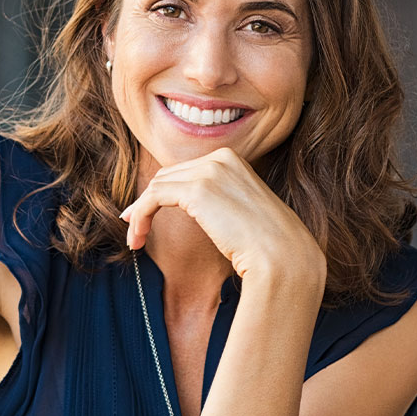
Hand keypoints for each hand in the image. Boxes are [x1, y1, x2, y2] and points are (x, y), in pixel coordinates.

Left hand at [120, 147, 325, 284]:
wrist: (282, 257)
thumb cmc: (267, 244)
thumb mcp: (241, 211)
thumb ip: (219, 201)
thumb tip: (194, 207)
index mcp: (232, 159)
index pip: (185, 171)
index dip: (161, 193)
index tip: (145, 216)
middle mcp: (220, 158)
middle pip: (168, 176)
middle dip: (146, 202)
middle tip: (134, 229)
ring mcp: (209, 171)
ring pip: (156, 186)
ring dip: (140, 214)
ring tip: (134, 240)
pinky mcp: (197, 190)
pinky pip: (153, 198)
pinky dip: (140, 216)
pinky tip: (137, 237)